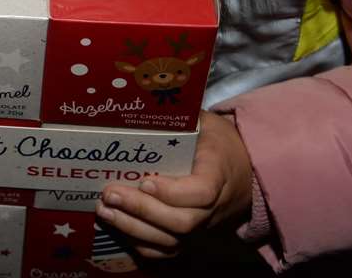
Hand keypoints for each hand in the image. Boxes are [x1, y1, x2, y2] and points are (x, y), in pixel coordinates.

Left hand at [93, 109, 251, 258]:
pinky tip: (118, 226)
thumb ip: (180, 116)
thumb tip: (142, 99)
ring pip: (171, 240)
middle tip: (110, 193)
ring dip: (134, 228)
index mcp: (219, 172)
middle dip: (141, 209)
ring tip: (105, 210)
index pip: (202, 191)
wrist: (246, 171)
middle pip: (181, 221)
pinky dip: (142, 244)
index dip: (173, 192)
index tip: (145, 180)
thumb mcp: (205, 121)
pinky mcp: (192, 236)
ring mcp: (203, 226)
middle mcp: (213, 207)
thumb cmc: (217, 141)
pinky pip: (168, 250)